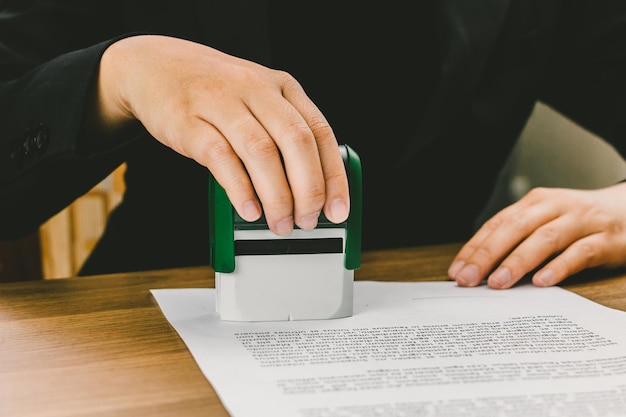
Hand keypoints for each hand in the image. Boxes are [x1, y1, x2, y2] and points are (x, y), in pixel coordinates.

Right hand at [92, 35, 349, 234]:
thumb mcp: (259, 100)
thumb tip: (311, 190)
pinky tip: (249, 210)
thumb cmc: (214, 92)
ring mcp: (222, 103)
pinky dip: (240, 189)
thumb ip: (284, 135)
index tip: (338, 210)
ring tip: (280, 223)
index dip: (333, 177)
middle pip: (296, 142)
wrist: (155, 67)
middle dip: (308, 190)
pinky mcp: (190, 121)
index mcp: (282, 88)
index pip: (320, 133)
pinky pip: (221, 157)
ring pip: (262, 152)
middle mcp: (257, 90)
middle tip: (307, 221)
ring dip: (277, 196)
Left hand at [448, 183, 625, 288]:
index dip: (474, 247)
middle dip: (487, 254)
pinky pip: (580, 253)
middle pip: (514, 228)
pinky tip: (541, 281)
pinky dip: (559, 266)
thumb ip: (518, 238)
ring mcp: (582, 221)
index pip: (497, 223)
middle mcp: (556, 207)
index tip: (456, 270)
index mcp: (535, 202)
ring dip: (517, 261)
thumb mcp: (546, 221)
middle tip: (468, 279)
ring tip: (497, 283)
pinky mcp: (607, 239)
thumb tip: (479, 267)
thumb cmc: (580, 221)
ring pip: (544, 238)